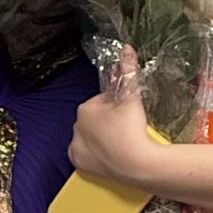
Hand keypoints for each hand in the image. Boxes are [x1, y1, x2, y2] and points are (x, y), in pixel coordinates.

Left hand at [68, 48, 162, 184]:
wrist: (137, 164)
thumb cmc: (133, 129)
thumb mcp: (132, 96)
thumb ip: (128, 70)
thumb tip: (126, 48)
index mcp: (84, 109)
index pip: (101, 102)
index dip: (116, 106)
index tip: (128, 113)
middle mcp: (75, 127)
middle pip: (95, 121)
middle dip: (108, 122)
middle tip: (126, 129)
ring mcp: (76, 147)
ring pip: (90, 138)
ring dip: (101, 138)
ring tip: (120, 143)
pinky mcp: (80, 164)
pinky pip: (86, 156)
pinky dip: (95, 155)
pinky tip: (109, 155)